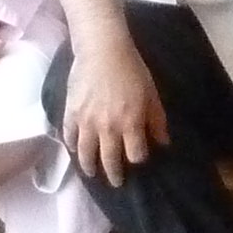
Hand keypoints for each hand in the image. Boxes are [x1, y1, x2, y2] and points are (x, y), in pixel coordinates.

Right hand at [61, 39, 168, 184]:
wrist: (103, 50)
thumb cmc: (132, 70)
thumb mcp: (151, 95)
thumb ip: (156, 120)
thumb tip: (163, 142)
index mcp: (130, 124)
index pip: (135, 155)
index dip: (138, 160)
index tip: (138, 161)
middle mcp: (108, 128)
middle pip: (110, 160)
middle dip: (114, 174)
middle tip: (116, 182)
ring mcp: (86, 122)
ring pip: (86, 154)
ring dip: (89, 166)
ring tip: (92, 173)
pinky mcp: (71, 113)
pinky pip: (69, 136)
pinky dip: (71, 145)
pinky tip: (74, 149)